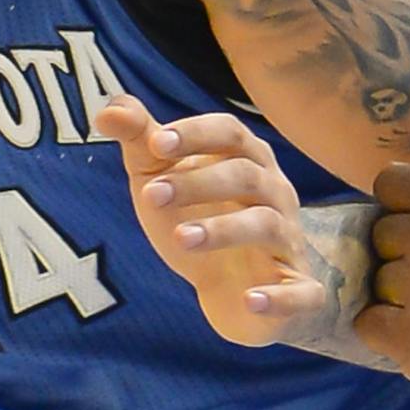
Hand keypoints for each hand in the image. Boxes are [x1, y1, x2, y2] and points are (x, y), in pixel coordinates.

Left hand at [94, 94, 325, 345]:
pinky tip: (252, 299)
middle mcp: (275, 195)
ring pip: (267, 225)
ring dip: (224, 230)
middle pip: (247, 175)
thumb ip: (141, 143)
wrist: (235, 294)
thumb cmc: (200, 222)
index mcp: (248, 161)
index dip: (196, 133)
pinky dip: (279, 297)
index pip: (230, 133)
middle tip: (151, 195)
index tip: (157, 143)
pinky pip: (302, 293)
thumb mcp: (163, 180)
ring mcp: (290, 242)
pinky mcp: (300, 292)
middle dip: (198, 183)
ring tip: (181, 238)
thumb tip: (108, 110)